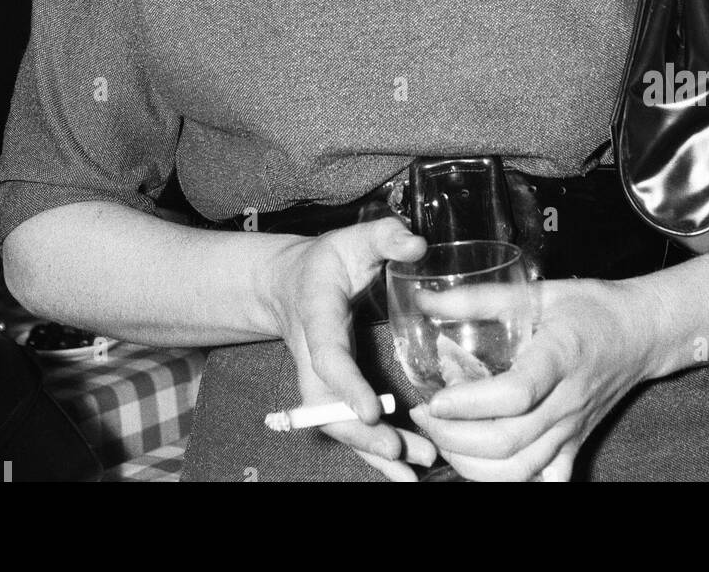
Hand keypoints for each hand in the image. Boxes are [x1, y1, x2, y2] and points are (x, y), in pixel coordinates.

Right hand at [261, 216, 438, 481]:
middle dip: (361, 434)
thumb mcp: (356, 237)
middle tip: (399, 451)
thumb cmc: (331, 259)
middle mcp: (314, 357)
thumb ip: (386, 235)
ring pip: (337, 425)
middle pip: (328, 407)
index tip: (374, 410)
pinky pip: (348, 427)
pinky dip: (372, 454)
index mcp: (317, 316)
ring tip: (412, 472)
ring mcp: (321, 380)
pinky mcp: (333, 393)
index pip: (328, 357)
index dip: (347, 386)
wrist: (291, 283)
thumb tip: (418, 245)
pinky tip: (402, 474)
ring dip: (371, 451)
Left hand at [410, 277, 661, 481]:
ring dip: (472, 463)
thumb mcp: (536, 291)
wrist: (641, 332)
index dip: (469, 403)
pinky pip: (543, 481)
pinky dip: (510, 481)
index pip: (515, 394)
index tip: (435, 398)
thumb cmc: (589, 308)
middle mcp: (567, 401)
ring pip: (520, 469)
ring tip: (443, 438)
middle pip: (509, 440)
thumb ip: (478, 298)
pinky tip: (484, 464)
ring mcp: (572, 429)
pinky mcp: (575, 445)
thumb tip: (425, 298)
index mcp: (559, 357)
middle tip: (424, 416)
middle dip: (455, 437)